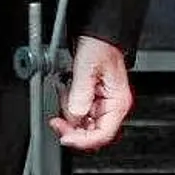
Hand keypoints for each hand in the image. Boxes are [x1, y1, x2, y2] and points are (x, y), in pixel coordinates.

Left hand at [50, 35, 132, 150]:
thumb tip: (74, 116)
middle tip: (57, 121)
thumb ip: (80, 94)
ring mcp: (101, 104)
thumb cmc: (99, 45)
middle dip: (72, 128)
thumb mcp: (87, 68)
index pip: (103, 134)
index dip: (83, 140)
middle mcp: (112, 106)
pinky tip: (65, 95)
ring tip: (64, 96)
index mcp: (118, 102)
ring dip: (69, 116)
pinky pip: (79, 113)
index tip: (66, 137)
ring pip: (83, 125)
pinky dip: (69, 108)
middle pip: (92, 133)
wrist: (96, 34)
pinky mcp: (92, 99)